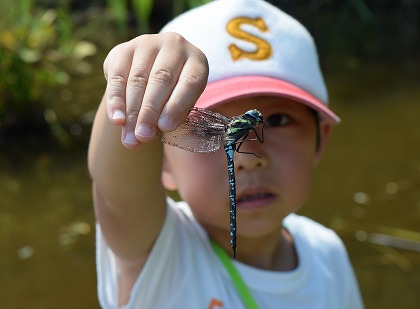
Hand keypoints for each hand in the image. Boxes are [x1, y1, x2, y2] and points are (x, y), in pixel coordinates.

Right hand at [103, 32, 208, 147]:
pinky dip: (116, 101)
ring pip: (137, 80)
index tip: (165, 128)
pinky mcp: (123, 49)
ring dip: (132, 112)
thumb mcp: (182, 104)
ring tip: (130, 137)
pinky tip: (117, 120)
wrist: (151, 74)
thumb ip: (170, 118)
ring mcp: (148, 44)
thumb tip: (144, 135)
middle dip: (150, 112)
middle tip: (143, 136)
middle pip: (161, 79)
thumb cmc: (173, 96)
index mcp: (197, 61)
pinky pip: (117, 77)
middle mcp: (174, 46)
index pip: (189, 83)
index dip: (177, 106)